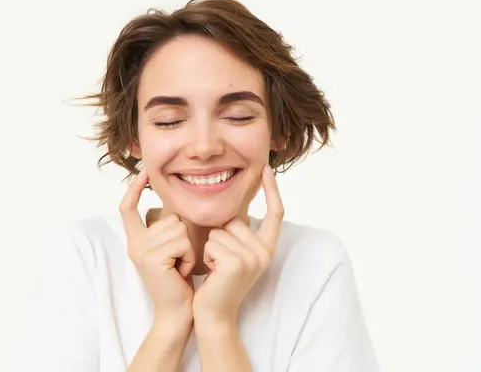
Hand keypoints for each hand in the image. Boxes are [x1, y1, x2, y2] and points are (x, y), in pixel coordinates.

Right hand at [119, 169, 195, 322]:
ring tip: (180, 266)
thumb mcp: (170, 251)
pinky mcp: (152, 258)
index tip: (143, 172)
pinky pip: (182, 241)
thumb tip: (175, 210)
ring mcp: (140, 250)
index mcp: (136, 240)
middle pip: (169, 217)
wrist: (177, 312)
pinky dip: (189, 256)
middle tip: (178, 261)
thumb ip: (167, 230)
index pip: (127, 208)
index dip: (134, 188)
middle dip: (183, 238)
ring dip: (188, 248)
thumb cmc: (179, 281)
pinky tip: (181, 272)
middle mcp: (134, 243)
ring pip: (178, 227)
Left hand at [192, 164, 283, 323]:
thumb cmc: (218, 281)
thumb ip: (236, 231)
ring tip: (215, 268)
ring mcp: (253, 258)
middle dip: (219, 235)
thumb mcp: (232, 252)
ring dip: (210, 247)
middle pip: (235, 220)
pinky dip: (205, 254)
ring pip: (219, 230)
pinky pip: (212, 242)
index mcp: (266, 248)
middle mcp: (264, 252)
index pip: (276, 213)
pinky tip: (211, 272)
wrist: (213, 313)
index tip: (266, 168)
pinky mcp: (237, 263)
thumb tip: (229, 204)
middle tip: (220, 262)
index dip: (272, 190)